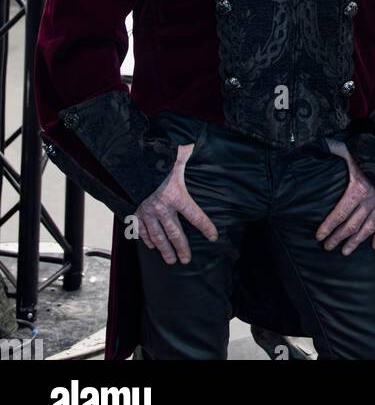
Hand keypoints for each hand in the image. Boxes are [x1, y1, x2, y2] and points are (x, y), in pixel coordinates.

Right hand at [134, 142, 218, 264]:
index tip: (213, 237)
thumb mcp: (175, 156)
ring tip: (171, 260)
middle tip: (186, 260)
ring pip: (158, 237)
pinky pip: (141, 230)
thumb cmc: (156, 161)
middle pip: (175, 233)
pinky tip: (151, 246)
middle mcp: (162, 207)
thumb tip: (194, 144)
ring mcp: (147, 212)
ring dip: (164, 250)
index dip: (205, 227)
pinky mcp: (135, 212)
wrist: (130, 165)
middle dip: (182, 248)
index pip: (195, 215)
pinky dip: (146, 239)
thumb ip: (185, 152)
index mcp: (176, 195)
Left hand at [316, 139, 374, 255]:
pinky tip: (374, 246)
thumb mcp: (352, 150)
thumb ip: (336, 149)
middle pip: (351, 224)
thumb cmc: (373, 152)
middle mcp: (369, 200)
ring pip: (367, 229)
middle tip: (327, 247)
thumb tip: (322, 145)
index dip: (328, 226)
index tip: (319, 235)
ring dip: (355, 242)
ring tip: (345, 252)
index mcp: (358, 189)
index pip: (340, 212)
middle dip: (338, 237)